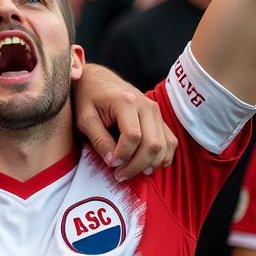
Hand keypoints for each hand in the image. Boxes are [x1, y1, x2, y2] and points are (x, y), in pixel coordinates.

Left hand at [75, 65, 176, 180]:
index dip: (123, 155)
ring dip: (150, 164)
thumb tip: (113, 162)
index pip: (133, 137)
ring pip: (164, 146)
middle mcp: (147, 105)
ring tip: (130, 171)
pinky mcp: (159, 118)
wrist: (98, 80)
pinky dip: (162, 157)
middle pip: (152, 144)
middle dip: (137, 165)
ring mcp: (156, 111)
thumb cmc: (88, 98)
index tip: (111, 164)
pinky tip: (147, 165)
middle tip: (120, 175)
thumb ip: (99, 140)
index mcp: (126, 102)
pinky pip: (170, 142)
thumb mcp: (85, 119)